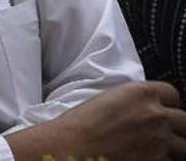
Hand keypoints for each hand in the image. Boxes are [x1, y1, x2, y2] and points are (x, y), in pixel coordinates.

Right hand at [8, 81, 185, 160]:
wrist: (72, 147)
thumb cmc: (80, 125)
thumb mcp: (107, 98)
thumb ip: (133, 100)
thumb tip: (143, 108)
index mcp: (141, 92)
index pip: (172, 93)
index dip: (166, 103)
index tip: (161, 109)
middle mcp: (154, 114)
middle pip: (184, 121)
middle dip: (175, 126)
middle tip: (162, 132)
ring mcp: (159, 140)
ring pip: (183, 145)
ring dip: (172, 147)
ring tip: (156, 148)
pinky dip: (162, 160)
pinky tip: (147, 157)